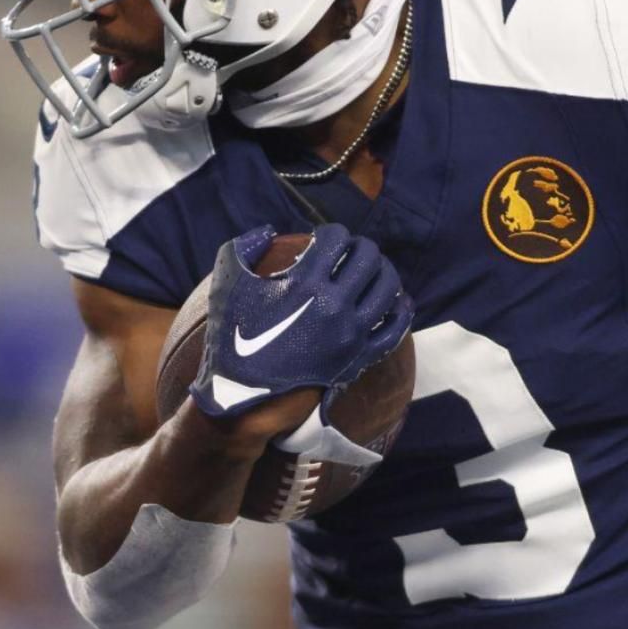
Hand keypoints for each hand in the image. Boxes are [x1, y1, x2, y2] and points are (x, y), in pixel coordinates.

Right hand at [189, 223, 412, 422]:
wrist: (245, 397)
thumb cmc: (232, 339)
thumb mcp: (226, 285)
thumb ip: (244, 248)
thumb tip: (268, 231)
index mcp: (304, 282)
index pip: (337, 239)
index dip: (332, 232)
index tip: (325, 240)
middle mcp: (333, 304)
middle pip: (368, 258)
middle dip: (361, 247)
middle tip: (351, 252)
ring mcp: (350, 333)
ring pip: (388, 288)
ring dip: (383, 272)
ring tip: (374, 272)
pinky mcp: (359, 357)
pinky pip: (394, 329)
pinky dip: (401, 310)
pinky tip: (397, 301)